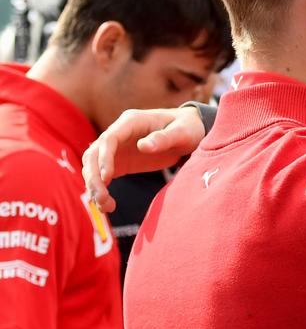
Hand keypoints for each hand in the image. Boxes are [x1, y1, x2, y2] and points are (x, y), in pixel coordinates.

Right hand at [83, 106, 205, 212]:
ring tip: (105, 207)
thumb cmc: (186, 128)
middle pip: (94, 154)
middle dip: (94, 177)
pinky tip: (106, 206)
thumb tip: (142, 146)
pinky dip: (101, 189)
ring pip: (94, 166)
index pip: (109, 139)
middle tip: (101, 199)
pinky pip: (103, 176)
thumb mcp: (182, 132)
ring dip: (94, 186)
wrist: (189, 132)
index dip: (104, 157)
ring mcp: (116, 148)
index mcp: (131, 122)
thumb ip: (164, 138)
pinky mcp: (119, 162)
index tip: (107, 177)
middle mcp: (118, 133)